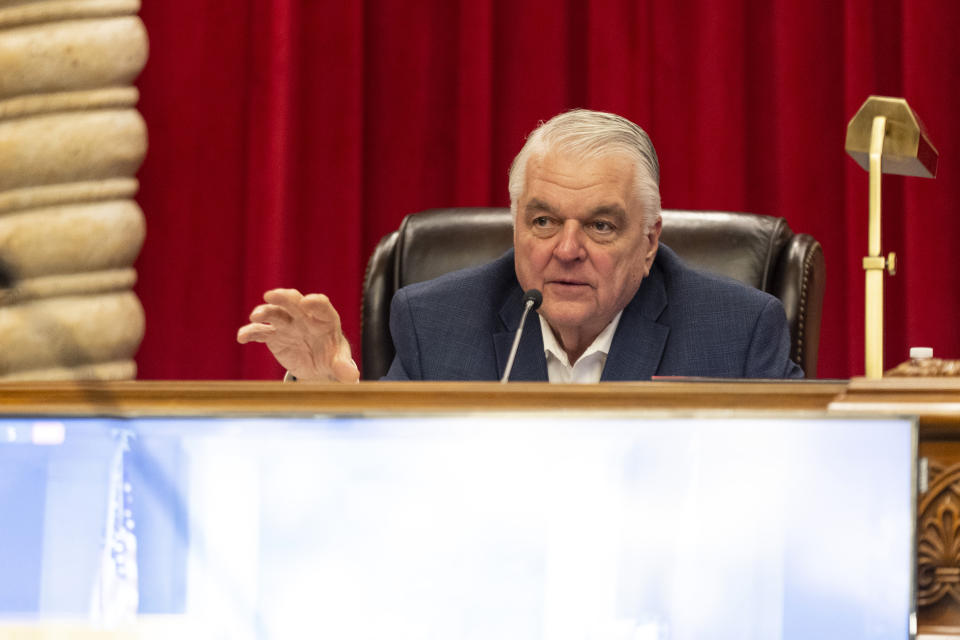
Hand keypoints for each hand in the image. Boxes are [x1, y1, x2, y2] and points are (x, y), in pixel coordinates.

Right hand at [237, 289, 359, 382]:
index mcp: (325, 319)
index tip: (308, 302)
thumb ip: (344, 367)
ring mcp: (288, 325)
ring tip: (256, 316)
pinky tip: (242, 337)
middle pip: (294, 302)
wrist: (318, 367)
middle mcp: (304, 317)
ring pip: (275, 313)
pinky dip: (250, 332)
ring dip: (264, 312)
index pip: (322, 306)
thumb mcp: (340, 363)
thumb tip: (351, 375)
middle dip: (284, 297)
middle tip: (272, 295)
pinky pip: (260, 332)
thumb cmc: (333, 359)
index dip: (315, 303)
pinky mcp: (273, 336)